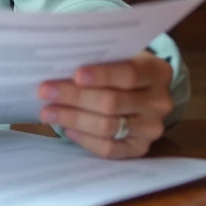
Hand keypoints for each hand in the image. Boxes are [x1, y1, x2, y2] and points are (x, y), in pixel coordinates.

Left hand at [36, 51, 173, 158]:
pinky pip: (109, 148)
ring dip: (73, 119)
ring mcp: (151, 128)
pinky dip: (85, 139)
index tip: (75, 75)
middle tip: (45, 92)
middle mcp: (159, 102)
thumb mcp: (119, 56)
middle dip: (75, 97)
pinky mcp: (140, 148)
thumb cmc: (122, 68)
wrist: (143, 92)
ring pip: (107, 126)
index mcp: (156, 72)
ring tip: (48, 112)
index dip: (101, 75)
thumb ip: (99, 60)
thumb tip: (59, 66)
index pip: (129, 74)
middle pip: (112, 102)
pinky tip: (67, 129)